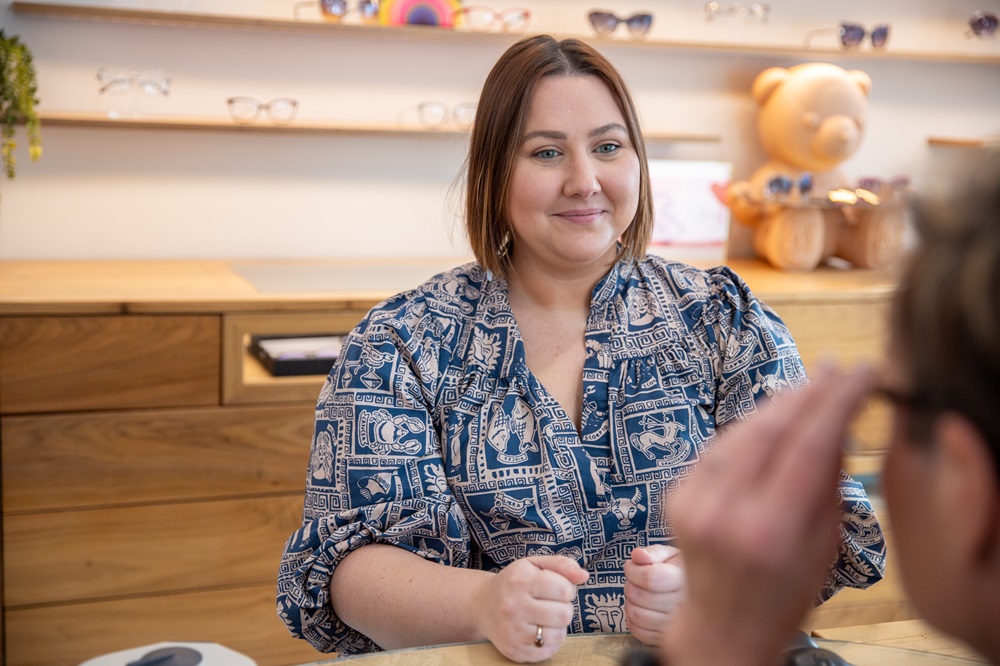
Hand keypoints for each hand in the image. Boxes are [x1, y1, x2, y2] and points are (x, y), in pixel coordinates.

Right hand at [475, 555, 588, 662]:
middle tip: (551, 604)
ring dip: (557, 626)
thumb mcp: (535, 564)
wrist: (483, 605)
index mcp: (520, 581)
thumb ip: (562, 565)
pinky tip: (537, 630)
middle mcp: (513, 606)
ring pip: (559, 635)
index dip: (566, 589)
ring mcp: (512, 631)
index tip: (556, 588)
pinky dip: (549, 642)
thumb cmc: (515, 583)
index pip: (564, 589)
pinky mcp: (514, 650)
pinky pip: (548, 651)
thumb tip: (584, 576)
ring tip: (544, 617)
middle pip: (564, 614)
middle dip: (564, 608)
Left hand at [624, 545, 684, 644]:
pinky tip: (640, 608)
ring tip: (638, 594)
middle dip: (630, 584)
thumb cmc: (681, 571)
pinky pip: (640, 632)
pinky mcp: (667, 638)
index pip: (650, 578)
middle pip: (641, 597)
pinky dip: (632, 620)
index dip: (633, 570)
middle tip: (635, 580)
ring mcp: (677, 626)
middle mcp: (683, 605)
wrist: (701, 592)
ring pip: (638, 615)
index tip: (631, 566)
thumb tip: (638, 556)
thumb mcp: (671, 554)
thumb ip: (653, 553)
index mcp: (684, 580)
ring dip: (630, 602)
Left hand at [661, 365, 871, 665]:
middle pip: (770, 430)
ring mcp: (693, 502)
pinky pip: (718, 449)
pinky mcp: (676, 496)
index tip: (861, 373)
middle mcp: (725, 512)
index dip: (838, 401)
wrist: (722, 628)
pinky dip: (748, 430)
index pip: (809, 446)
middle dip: (807, 392)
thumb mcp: (824, 546)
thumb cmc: (784, 593)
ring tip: (810, 386)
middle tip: (836, 368)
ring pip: (740, 433)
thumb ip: (827, 483)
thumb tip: (836, 420)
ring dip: (777, 405)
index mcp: (770, 531)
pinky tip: (771, 418)